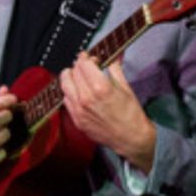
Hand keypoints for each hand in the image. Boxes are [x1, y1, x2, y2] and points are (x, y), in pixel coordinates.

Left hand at [58, 52, 156, 171]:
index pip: (83, 64)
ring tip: (79, 77)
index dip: (86, 57)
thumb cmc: (131, 114)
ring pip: (65, 84)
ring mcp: (79, 110)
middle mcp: (86, 98)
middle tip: (86, 66)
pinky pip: (66, 100)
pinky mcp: (77, 120)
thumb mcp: (125, 87)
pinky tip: (79, 92)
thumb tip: (110, 57)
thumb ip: (114, 69)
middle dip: (79, 66)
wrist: (131, 138)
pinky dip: (70, 92)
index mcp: (100, 88)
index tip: (89, 56)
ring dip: (71, 77)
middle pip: (73, 72)